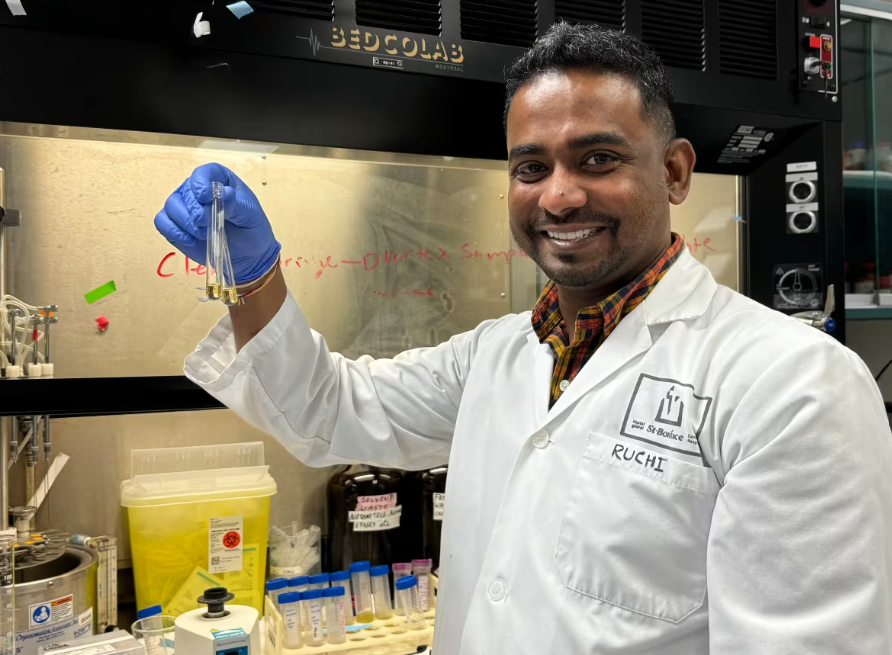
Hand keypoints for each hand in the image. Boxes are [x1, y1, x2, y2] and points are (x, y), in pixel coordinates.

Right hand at [154, 163, 280, 283]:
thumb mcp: (250, 215)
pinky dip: (173, 231)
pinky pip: (163, 223)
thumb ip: (235, 204)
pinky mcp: (176, 226)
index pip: (202, 173)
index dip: (200, 183)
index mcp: (218, 180)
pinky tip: (190, 240)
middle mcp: (197, 190)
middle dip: (194, 209)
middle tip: (206, 223)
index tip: (206, 197)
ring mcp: (184, 207)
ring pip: (171, 206)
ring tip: (203, 234)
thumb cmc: (251, 229)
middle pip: (185, 191)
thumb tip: (224, 193)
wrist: (249, 255)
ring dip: (185, 221)